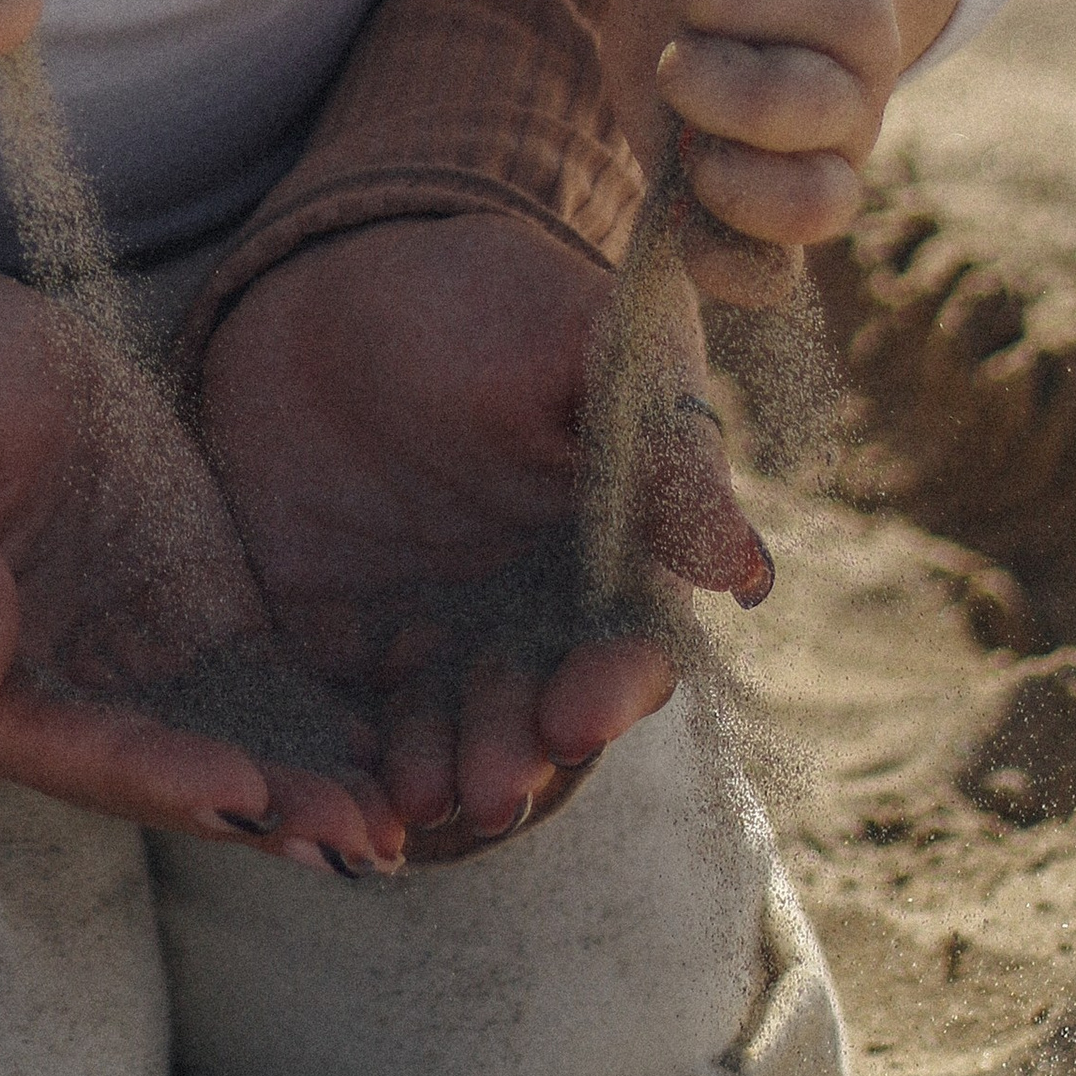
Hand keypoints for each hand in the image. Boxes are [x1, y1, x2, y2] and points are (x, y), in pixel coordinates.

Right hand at [0, 264, 401, 865]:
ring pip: (196, 750)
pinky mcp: (163, 627)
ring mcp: (98, 666)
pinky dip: (304, 731)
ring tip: (385, 827)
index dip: (141, 771)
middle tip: (352, 839)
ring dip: (288, 795)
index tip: (237, 788)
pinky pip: (238, 691)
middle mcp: (20, 696)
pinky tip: (381, 756)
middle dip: (247, 809)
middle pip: (134, 772)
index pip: (42, 743)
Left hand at [199, 216, 770, 849]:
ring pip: (451, 727)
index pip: (627, 643)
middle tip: (489, 785)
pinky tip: (341, 779)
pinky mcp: (342, 637)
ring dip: (443, 768)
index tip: (576, 712)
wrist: (332, 282)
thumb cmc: (488, 298)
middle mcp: (528, 611)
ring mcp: (436, 630)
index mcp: (605, 550)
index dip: (609, 687)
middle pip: (538, 708)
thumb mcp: (579, 337)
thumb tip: (742, 569)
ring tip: (418, 793)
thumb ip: (657, 444)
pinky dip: (353, 755)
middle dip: (518, 752)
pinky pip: (353, 710)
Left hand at [610, 0, 958, 291]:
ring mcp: (818, 158)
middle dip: (702, 69)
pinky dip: (726, 263)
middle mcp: (851, 87)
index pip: (798, 0)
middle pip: (791, 103)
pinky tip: (686, 214)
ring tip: (687, 133)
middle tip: (679, 46)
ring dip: (723, 172)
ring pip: (807, 204)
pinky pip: (771, 273)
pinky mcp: (767, 211)